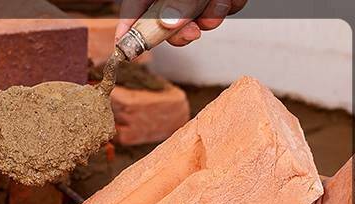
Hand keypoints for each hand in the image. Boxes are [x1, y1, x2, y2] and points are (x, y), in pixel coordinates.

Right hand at [116, 0, 247, 46]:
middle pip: (166, 20)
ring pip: (199, 15)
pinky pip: (223, 6)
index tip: (124, 48)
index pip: (134, 6)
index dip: (128, 28)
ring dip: (212, 15)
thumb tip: (167, 24)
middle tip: (192, 34)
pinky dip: (230, 2)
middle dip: (182, 30)